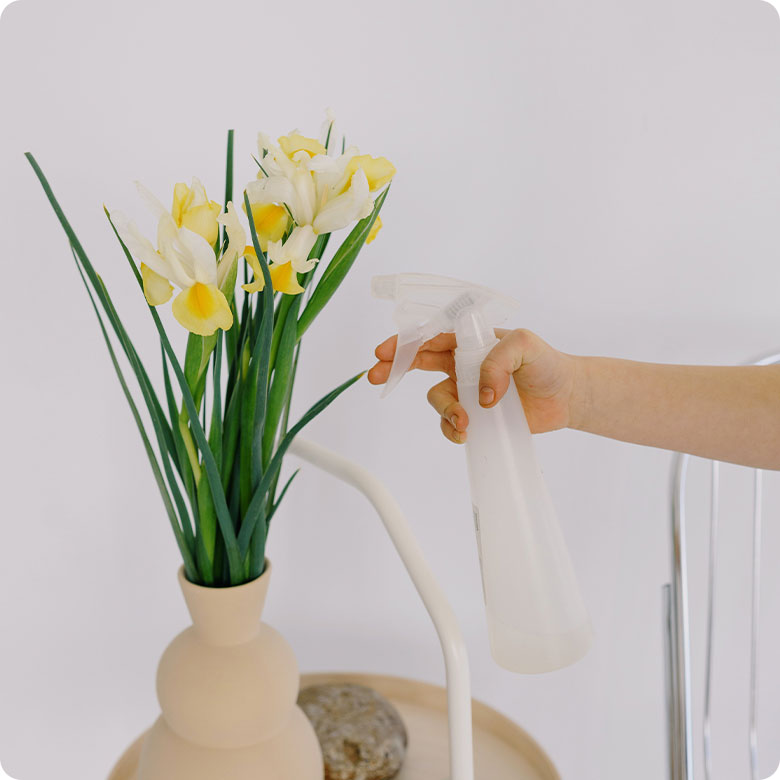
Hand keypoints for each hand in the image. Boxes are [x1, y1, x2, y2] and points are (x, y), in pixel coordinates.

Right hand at [367, 329, 580, 443]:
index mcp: (470, 340)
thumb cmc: (547, 363)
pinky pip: (450, 423)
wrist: (565, 396)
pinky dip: (452, 429)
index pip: (430, 336)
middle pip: (418, 363)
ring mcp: (466, 390)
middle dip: (394, 368)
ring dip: (443, 410)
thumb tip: (481, 393)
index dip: (404, 343)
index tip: (383, 352)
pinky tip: (466, 432)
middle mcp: (462, 363)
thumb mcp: (525, 345)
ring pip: (437, 399)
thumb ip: (498, 359)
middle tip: (374, 376)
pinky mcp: (474, 415)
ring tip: (463, 422)